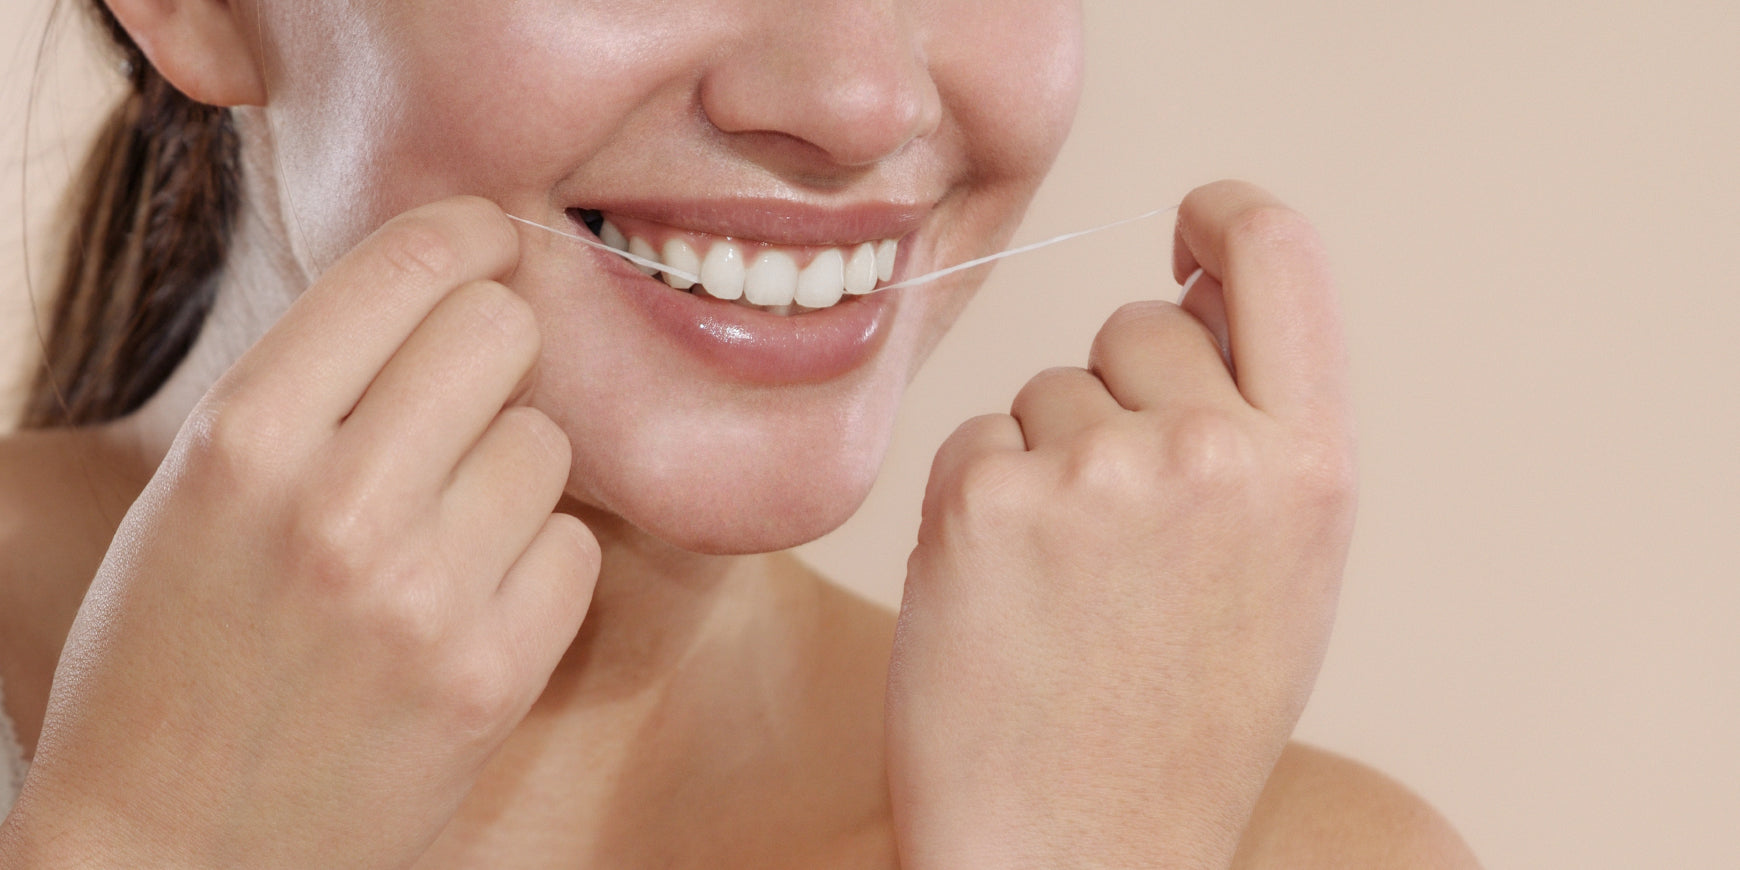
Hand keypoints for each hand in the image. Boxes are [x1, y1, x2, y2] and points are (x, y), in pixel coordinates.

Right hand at [0, 198, 599, 868]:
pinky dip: (538, 563)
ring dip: (511, 471)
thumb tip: (458, 275)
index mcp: (241, 439)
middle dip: (493, 353)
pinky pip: (576, 548)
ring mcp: (423, 596)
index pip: (406, 266)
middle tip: (460, 405)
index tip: (489, 243)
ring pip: (548, 443)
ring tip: (441, 533)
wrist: (175, 852)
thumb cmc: (177, 650)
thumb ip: (316, 383)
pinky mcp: (492, 676)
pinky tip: (472, 603)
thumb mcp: (198, 490)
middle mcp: (336, 505)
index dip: (467, 236)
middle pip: (502, 332)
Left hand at [885, 181, 1356, 868]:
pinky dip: (978, 504)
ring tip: (1067, 587)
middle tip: (1117, 522)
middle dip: (1116, 392)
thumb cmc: (1177, 727)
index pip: (1280, 255)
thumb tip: (1191, 290)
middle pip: (1139, 325)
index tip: (1190, 218)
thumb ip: (1258, 430)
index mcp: (1310, 469)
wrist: (1079, 856)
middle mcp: (1214, 453)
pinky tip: (1006, 597)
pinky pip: (973, 444)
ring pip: (1046, 389)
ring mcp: (1096, 473)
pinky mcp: (987, 501)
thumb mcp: (1279, 575)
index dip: (1227, 215)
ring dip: (1044, 459)